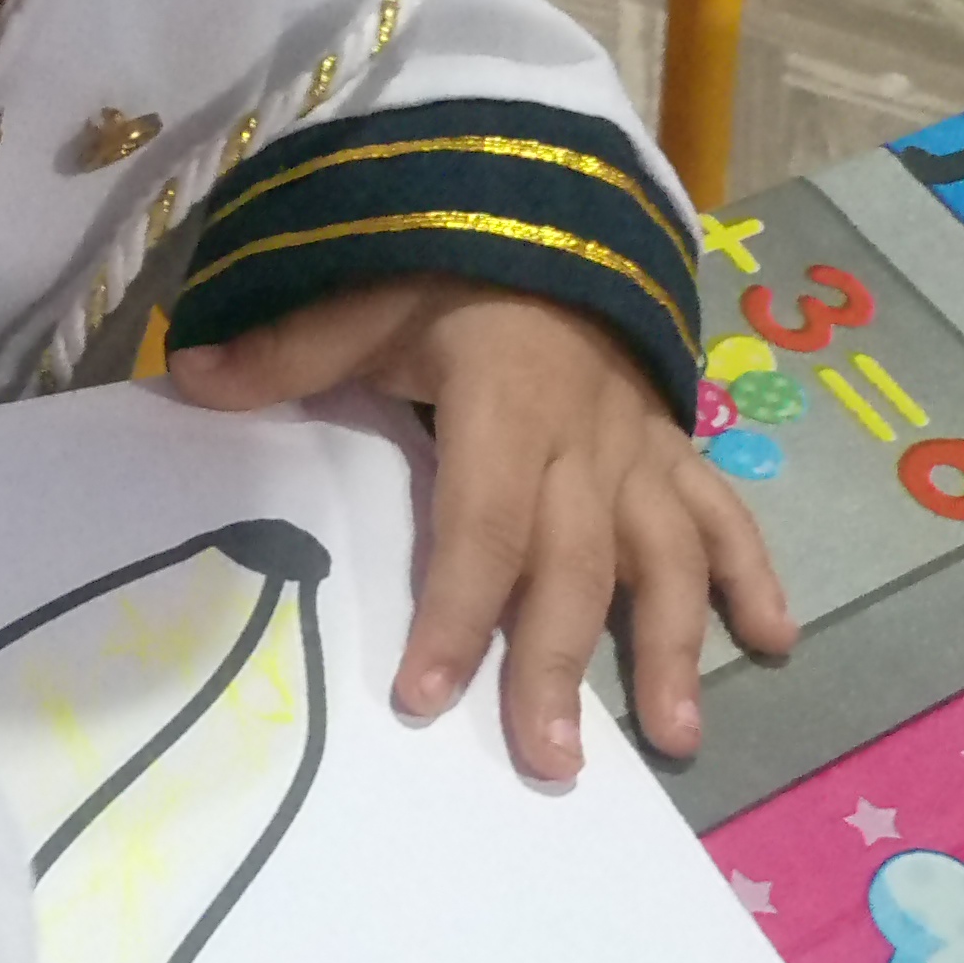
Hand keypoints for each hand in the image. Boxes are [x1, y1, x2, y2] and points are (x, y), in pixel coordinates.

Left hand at [163, 281, 793, 781]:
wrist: (549, 199)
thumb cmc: (446, 262)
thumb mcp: (366, 290)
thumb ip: (289, 348)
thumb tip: (188, 382)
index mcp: (508, 403)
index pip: (483, 524)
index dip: (458, 612)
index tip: (425, 695)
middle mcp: (588, 438)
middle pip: (577, 566)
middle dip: (561, 668)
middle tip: (550, 763)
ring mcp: (640, 447)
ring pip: (667, 555)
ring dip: (673, 647)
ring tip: (675, 740)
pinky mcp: (673, 446)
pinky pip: (723, 513)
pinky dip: (756, 576)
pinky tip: (776, 643)